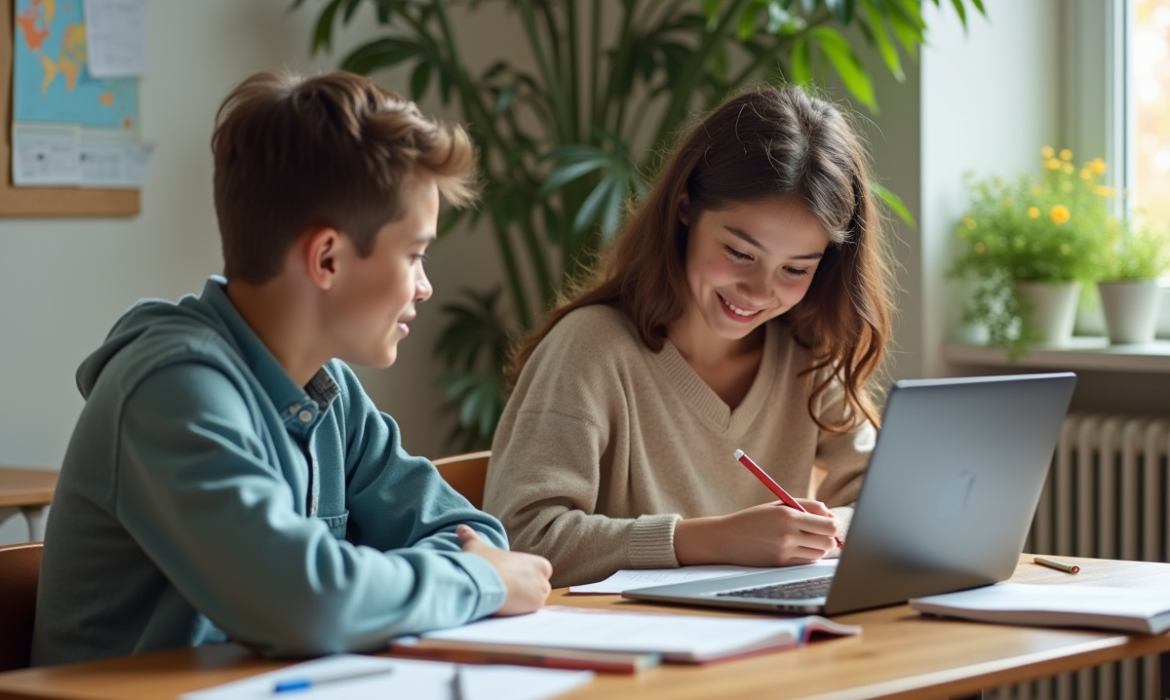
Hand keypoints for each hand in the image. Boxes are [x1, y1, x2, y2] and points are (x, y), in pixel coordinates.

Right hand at [457, 524, 551, 615]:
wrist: (482, 580)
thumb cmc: (482, 562)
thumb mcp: (477, 547)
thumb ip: (472, 537)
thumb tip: (460, 528)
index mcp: (538, 562)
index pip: (537, 575)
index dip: (521, 579)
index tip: (508, 580)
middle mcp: (544, 577)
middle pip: (536, 590)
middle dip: (524, 592)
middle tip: (505, 591)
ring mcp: (542, 593)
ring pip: (532, 602)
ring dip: (521, 603)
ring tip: (504, 599)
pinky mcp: (536, 606)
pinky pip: (529, 613)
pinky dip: (519, 612)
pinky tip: (507, 606)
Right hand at [674, 499, 839, 566]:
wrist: (727, 538)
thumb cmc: (754, 518)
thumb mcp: (778, 505)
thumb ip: (806, 506)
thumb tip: (830, 514)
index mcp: (788, 515)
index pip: (828, 525)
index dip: (832, 524)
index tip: (828, 522)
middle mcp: (788, 534)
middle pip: (828, 541)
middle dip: (829, 537)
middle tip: (821, 532)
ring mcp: (785, 551)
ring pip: (819, 553)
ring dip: (818, 547)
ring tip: (807, 540)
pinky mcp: (781, 564)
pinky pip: (806, 562)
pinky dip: (807, 555)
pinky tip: (798, 548)